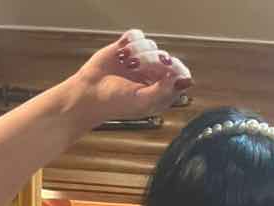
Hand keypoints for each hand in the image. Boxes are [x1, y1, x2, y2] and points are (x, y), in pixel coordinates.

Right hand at [73, 29, 191, 121]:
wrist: (89, 93)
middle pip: (165, 57)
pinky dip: (130, 41)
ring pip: (151, 45)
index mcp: (161, 91)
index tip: (165, 70)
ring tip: (127, 64)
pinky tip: (122, 54)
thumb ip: (164, 91)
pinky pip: (137, 35)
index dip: (174, 69)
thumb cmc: (115, 102)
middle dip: (152, 61)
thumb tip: (183, 80)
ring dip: (138, 52)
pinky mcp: (127, 48)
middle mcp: (153, 74)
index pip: (180, 74)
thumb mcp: (143, 101)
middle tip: (137, 68)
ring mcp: (140, 60)